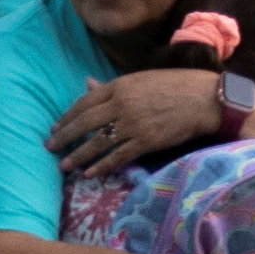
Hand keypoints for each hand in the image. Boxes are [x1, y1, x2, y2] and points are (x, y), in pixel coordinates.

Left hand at [48, 70, 221, 175]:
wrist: (204, 98)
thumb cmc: (173, 85)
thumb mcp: (139, 79)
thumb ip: (111, 86)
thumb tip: (87, 84)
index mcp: (118, 86)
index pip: (83, 103)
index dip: (66, 116)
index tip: (55, 126)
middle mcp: (121, 105)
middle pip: (84, 123)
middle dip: (64, 137)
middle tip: (50, 147)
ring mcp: (132, 125)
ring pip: (97, 143)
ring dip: (78, 156)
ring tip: (64, 166)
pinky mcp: (145, 142)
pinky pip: (118, 157)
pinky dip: (102, 166)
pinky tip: (89, 173)